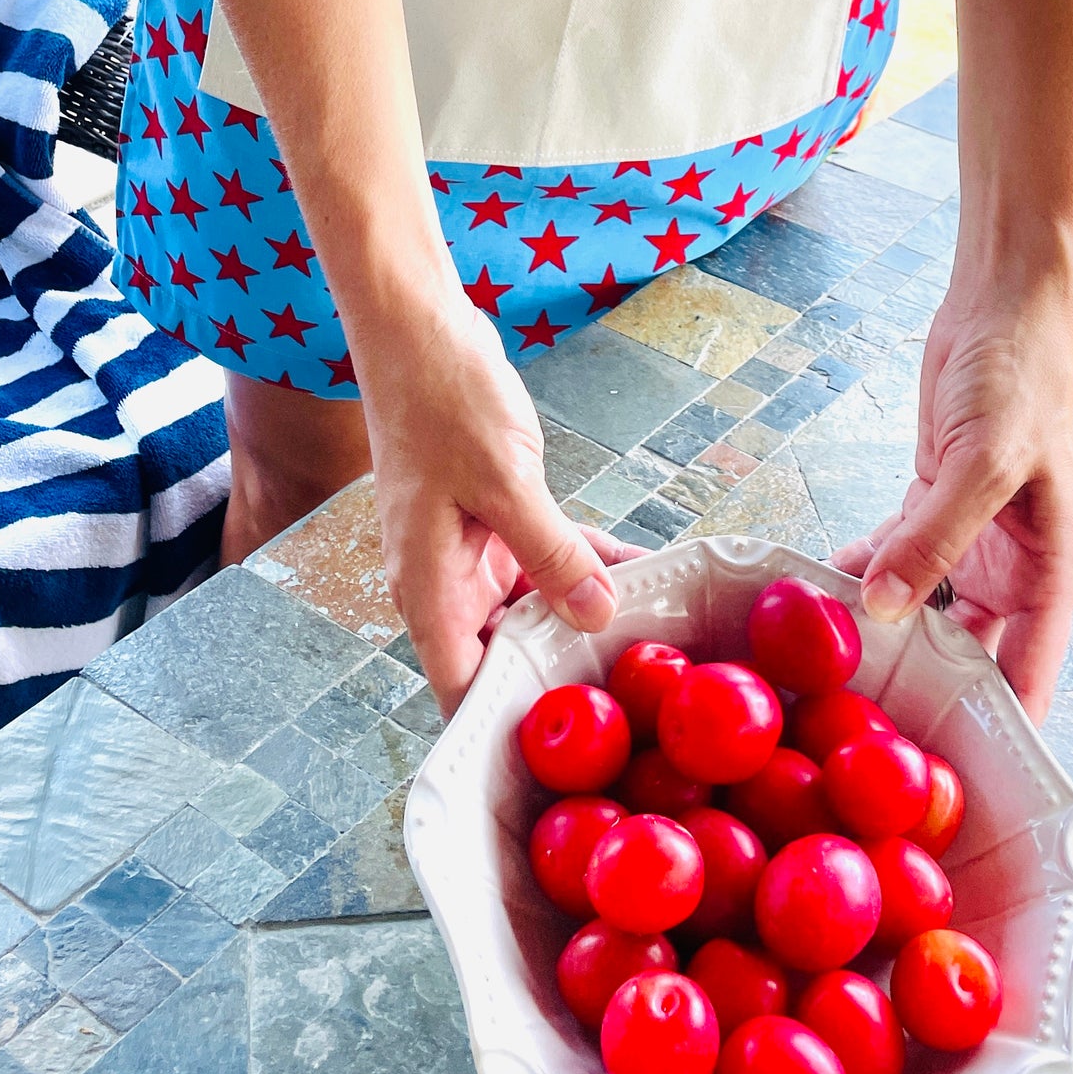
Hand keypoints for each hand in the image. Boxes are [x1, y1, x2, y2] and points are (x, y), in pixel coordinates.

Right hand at [355, 294, 634, 711]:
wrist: (418, 329)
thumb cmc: (439, 399)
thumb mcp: (504, 482)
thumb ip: (551, 554)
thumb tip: (594, 614)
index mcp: (428, 590)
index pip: (462, 688)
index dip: (506, 723)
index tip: (567, 744)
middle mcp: (445, 581)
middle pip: (504, 654)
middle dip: (563, 667)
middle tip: (636, 687)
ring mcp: (469, 550)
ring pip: (534, 605)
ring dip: (585, 610)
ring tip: (654, 626)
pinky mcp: (494, 518)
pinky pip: (546, 556)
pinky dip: (586, 561)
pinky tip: (639, 567)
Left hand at [832, 277, 1072, 723]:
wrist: (1004, 305)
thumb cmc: (1021, 378)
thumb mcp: (984, 462)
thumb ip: (934, 537)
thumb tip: (882, 611)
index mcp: (1051, 576)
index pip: (1028, 679)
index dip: (994, 733)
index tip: (949, 785)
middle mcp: (1014, 570)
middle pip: (969, 658)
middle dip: (923, 695)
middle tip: (863, 746)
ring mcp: (970, 541)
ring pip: (922, 613)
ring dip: (881, 637)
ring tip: (826, 682)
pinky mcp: (931, 509)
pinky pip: (891, 562)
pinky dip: (857, 579)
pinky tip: (813, 601)